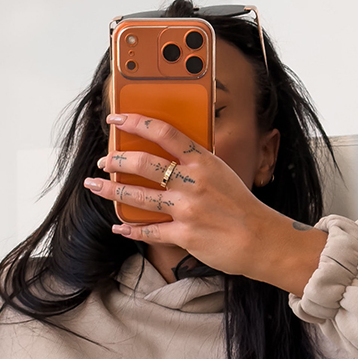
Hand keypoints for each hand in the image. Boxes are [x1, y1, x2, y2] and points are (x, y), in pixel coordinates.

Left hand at [87, 114, 326, 293]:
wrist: (262, 239)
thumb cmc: (241, 205)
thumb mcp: (221, 173)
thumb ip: (194, 164)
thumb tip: (164, 156)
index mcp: (203, 161)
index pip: (164, 133)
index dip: (136, 122)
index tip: (116, 119)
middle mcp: (193, 182)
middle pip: (144, 164)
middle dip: (116, 160)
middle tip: (103, 160)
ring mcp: (187, 209)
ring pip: (139, 196)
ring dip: (112, 190)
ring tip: (95, 186)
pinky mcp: (185, 235)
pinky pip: (149, 231)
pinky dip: (130, 229)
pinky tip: (118, 226)